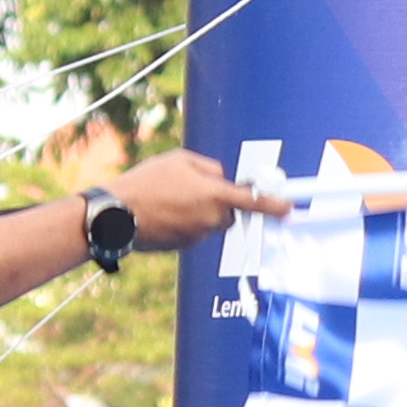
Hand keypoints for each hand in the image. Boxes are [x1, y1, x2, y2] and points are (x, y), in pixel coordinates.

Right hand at [99, 148, 278, 246]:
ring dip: (198, 214)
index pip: (255, 202)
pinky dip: (184, 225)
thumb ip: (209, 167)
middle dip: (218, 204)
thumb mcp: (179, 160)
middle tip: (191, 192)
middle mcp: (212, 219)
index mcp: (215, 195)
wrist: (117, 214)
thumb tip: (223, 178)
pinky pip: (194, 234)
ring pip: (211, 224)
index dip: (275, 206)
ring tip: (169, 201)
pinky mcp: (186, 246)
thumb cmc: (147, 182)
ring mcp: (200, 235)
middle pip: (229, 213)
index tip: (289, 209)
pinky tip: (163, 214)